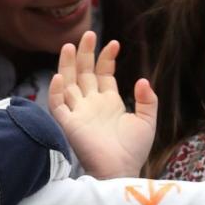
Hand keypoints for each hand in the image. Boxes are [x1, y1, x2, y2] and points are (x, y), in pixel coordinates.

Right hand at [49, 30, 156, 179]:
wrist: (122, 170)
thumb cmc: (134, 151)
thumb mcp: (147, 121)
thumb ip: (147, 100)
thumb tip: (142, 80)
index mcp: (108, 102)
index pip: (103, 73)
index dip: (107, 58)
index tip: (115, 43)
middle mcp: (91, 104)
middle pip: (83, 73)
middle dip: (85, 54)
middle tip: (88, 34)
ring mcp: (79, 113)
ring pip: (68, 84)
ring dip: (67, 65)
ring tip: (70, 45)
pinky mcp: (69, 125)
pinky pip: (57, 106)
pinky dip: (56, 91)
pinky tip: (61, 76)